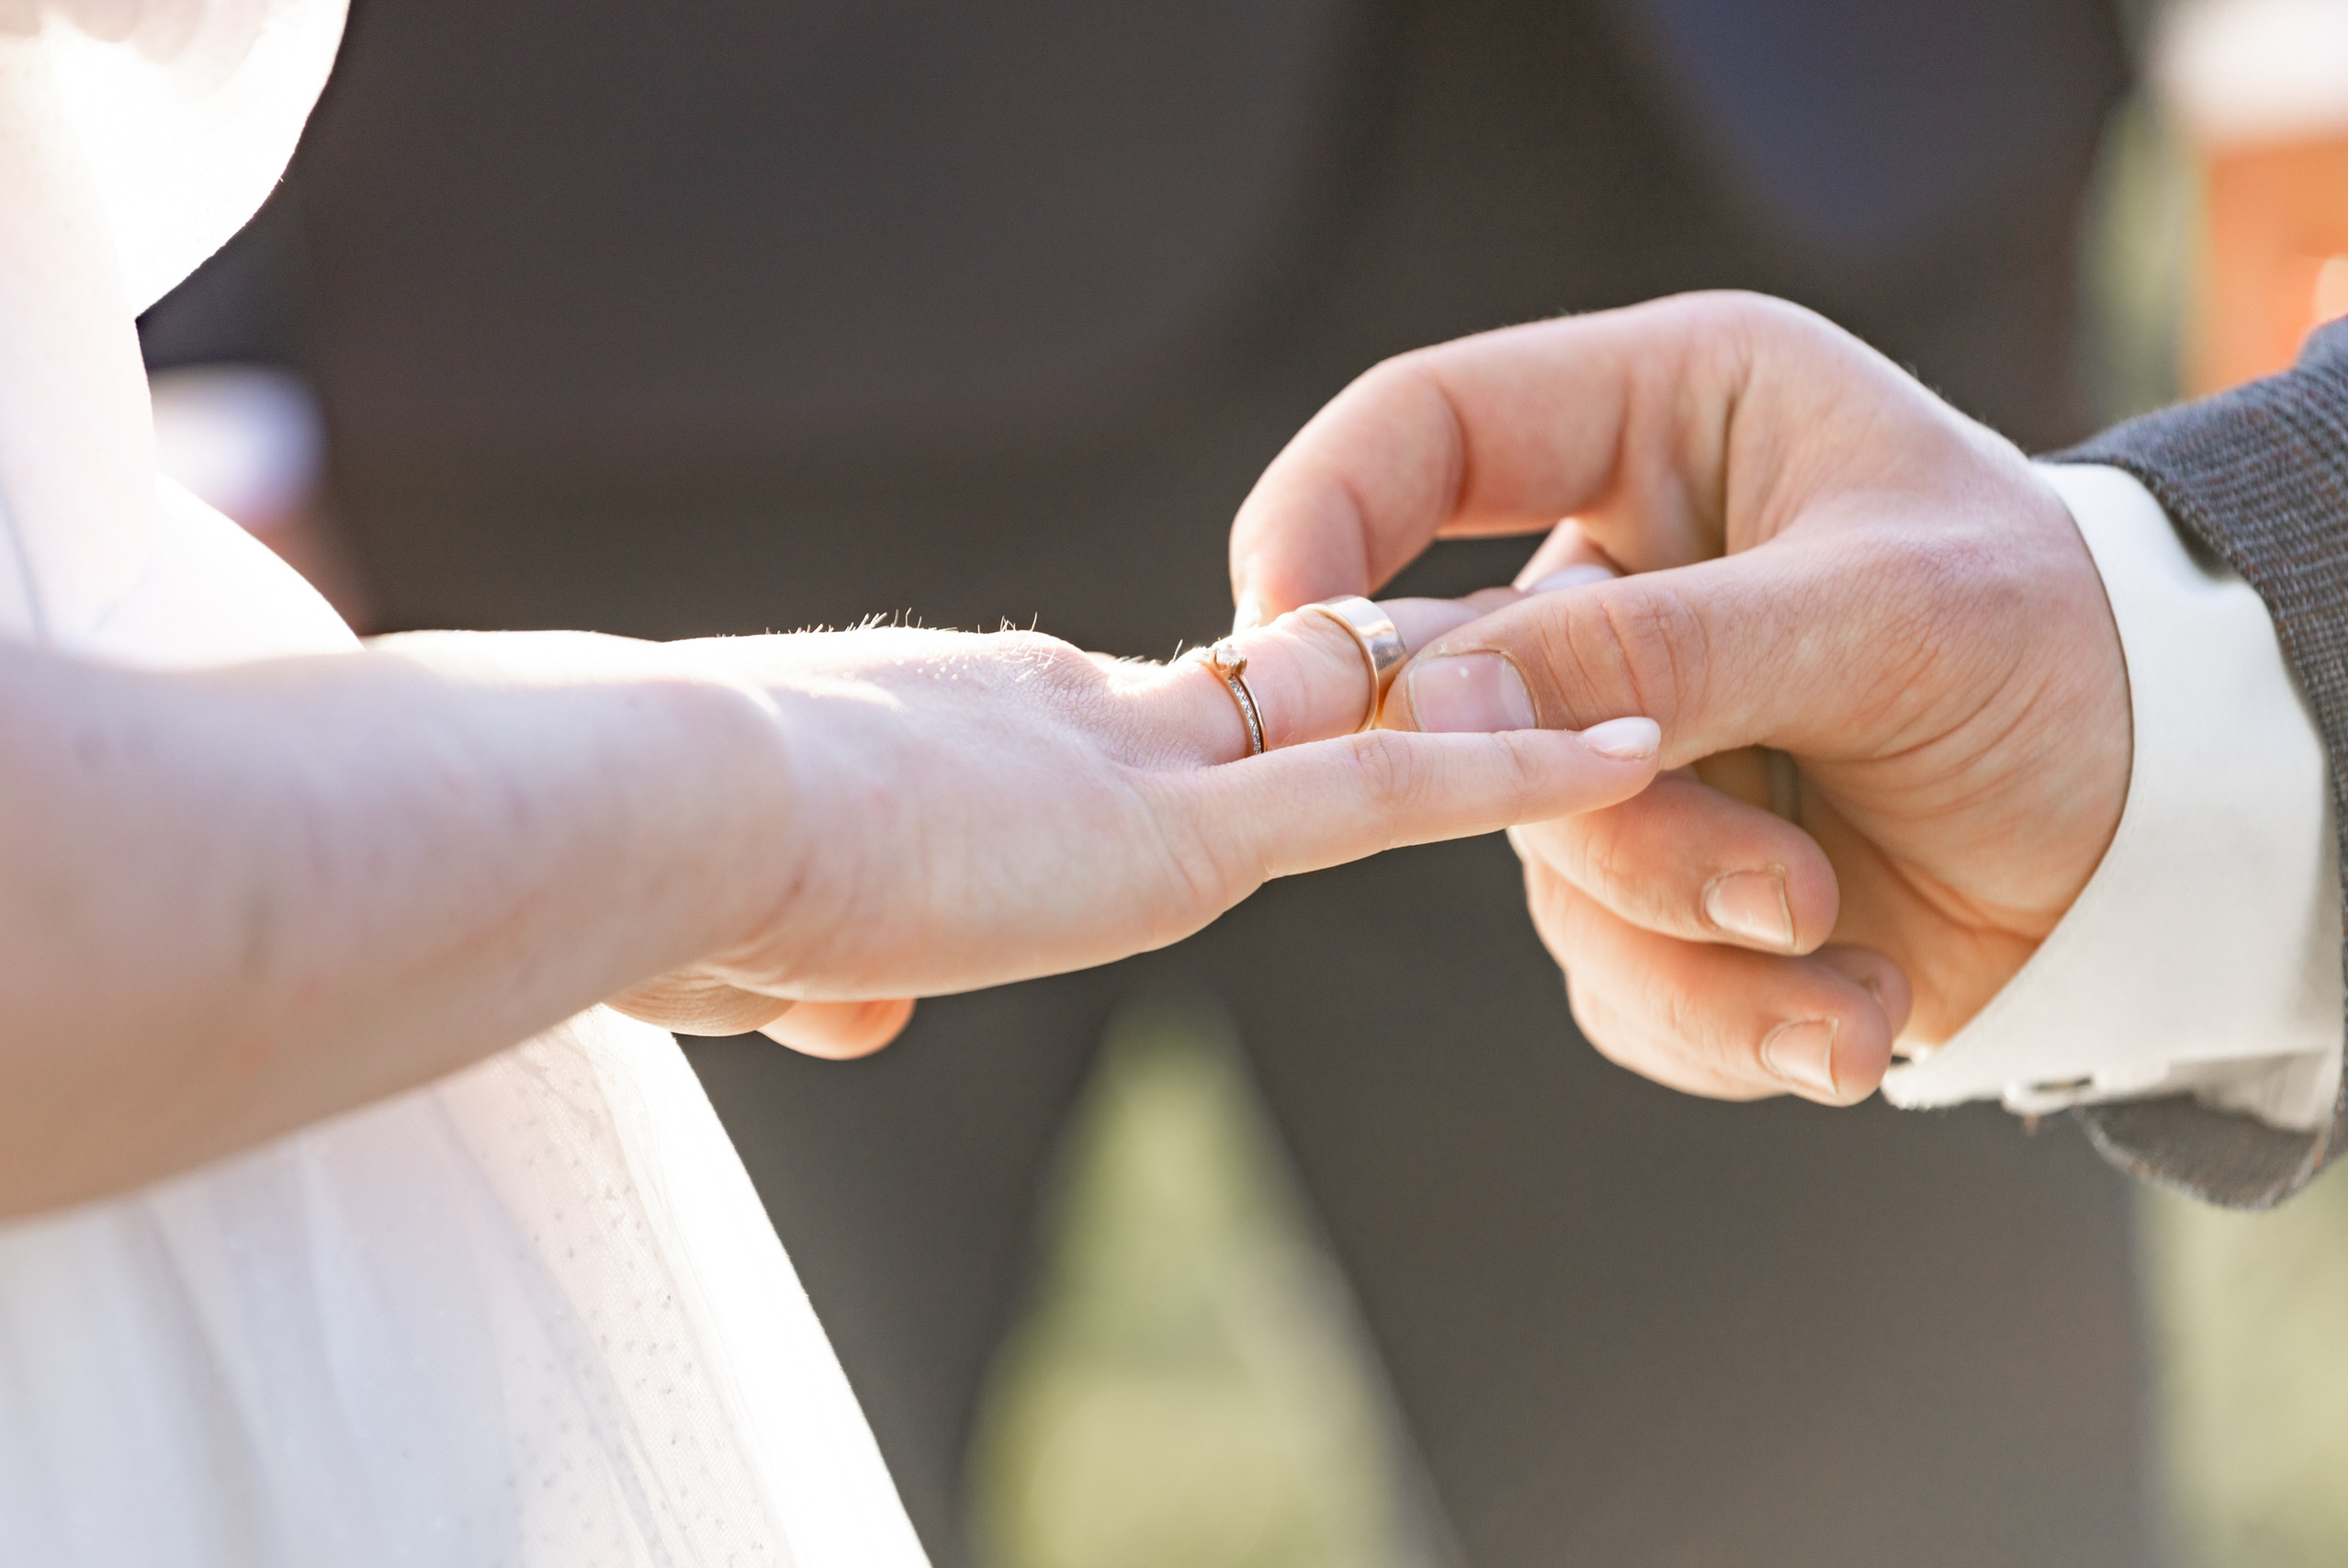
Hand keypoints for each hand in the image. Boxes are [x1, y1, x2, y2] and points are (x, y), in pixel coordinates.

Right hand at [610, 602, 1662, 1051]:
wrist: (651, 812)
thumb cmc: (656, 871)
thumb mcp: (751, 941)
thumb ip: (820, 973)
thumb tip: (845, 1019)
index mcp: (992, 736)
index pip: (1159, 714)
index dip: (1247, 709)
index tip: (1309, 695)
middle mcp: (1087, 724)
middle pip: (1284, 694)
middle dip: (1395, 682)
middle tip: (1530, 649)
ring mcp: (1145, 769)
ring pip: (1362, 721)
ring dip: (1485, 714)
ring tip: (1634, 701)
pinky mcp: (1180, 829)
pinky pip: (1383, 789)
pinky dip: (1504, 773)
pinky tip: (1622, 755)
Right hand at [1227, 292, 2130, 1104]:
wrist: (2173, 835)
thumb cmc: (2064, 653)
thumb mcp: (1885, 619)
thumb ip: (1658, 648)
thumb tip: (1430, 697)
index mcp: (1661, 427)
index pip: (1421, 429)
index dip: (1323, 518)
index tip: (1282, 644)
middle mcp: (1616, 581)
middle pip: (1461, 698)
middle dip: (1621, 823)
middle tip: (1775, 884)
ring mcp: (1622, 740)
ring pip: (1536, 863)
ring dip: (1695, 935)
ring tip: (1849, 954)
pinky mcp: (1656, 883)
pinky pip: (1607, 975)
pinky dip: (1722, 1019)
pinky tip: (1851, 1018)